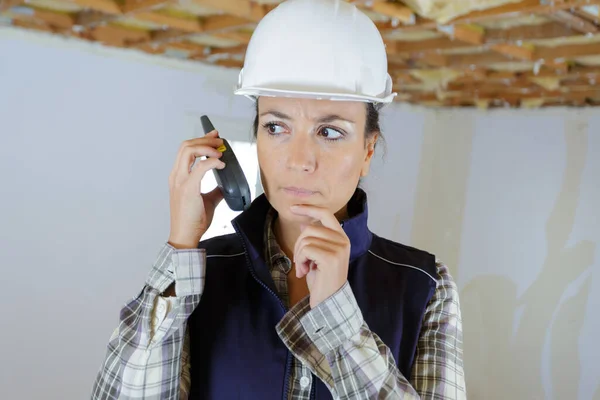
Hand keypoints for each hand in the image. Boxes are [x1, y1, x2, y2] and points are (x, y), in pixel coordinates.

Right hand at [167, 130, 225, 248]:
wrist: (185, 236)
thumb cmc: (192, 221)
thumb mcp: (207, 201)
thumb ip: (215, 191)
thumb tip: (226, 185)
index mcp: (178, 177)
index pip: (186, 150)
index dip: (201, 140)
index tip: (214, 136)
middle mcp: (176, 176)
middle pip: (186, 146)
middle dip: (205, 139)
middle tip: (220, 141)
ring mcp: (180, 181)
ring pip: (188, 151)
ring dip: (206, 147)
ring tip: (220, 150)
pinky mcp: (188, 188)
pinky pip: (200, 168)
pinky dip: (212, 162)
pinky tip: (221, 164)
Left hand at [290, 205, 349, 308]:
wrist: (328, 301)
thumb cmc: (322, 279)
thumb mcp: (317, 255)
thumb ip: (315, 238)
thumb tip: (305, 222)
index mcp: (341, 238)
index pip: (326, 214)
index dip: (308, 208)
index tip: (293, 208)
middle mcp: (343, 241)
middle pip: (310, 229)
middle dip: (298, 245)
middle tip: (300, 262)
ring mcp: (338, 249)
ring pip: (306, 239)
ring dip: (299, 255)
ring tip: (304, 269)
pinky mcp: (331, 258)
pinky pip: (306, 249)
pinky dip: (301, 261)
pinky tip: (305, 272)